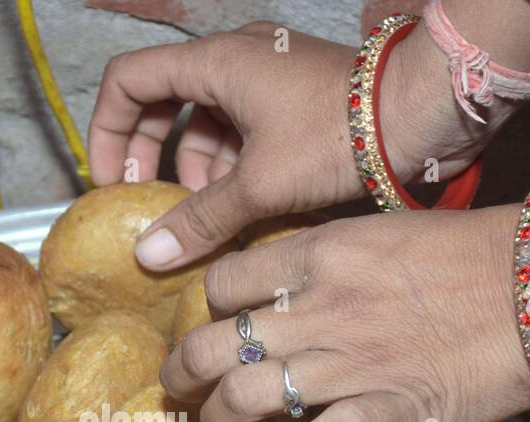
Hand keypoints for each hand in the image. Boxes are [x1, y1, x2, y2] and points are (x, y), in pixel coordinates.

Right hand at [88, 22, 485, 270]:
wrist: (422, 114)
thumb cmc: (340, 135)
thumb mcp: (259, 185)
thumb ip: (199, 220)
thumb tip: (147, 255)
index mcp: (215, 61)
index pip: (128, 80)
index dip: (108, 130)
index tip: (113, 182)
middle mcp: (235, 58)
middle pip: (163, 101)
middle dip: (152, 157)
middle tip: (152, 205)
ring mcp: (267, 76)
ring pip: (206, 122)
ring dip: (197, 171)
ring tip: (208, 218)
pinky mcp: (294, 99)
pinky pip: (242, 130)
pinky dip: (232, 168)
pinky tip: (244, 210)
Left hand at [159, 189, 529, 421]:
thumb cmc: (475, 254)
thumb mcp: (383, 233)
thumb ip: (328, 262)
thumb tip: (288, 290)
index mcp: (318, 254)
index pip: (221, 282)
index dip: (207, 309)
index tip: (216, 325)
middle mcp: (316, 309)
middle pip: (209, 345)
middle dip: (181, 375)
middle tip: (179, 390)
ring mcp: (345, 365)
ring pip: (240, 398)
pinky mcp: (381, 414)